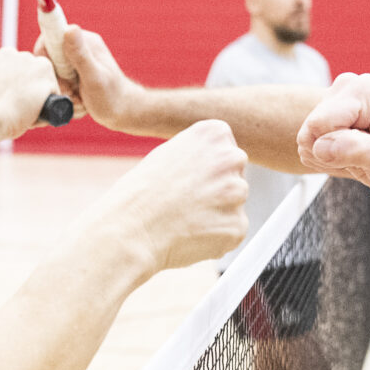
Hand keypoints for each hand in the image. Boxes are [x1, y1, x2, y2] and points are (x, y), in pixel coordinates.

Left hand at [0, 47, 60, 135]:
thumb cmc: (16, 119)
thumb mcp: (41, 112)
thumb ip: (45, 101)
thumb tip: (42, 103)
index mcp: (45, 67)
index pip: (45, 77)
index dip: (39, 90)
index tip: (32, 99)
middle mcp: (27, 56)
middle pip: (28, 68)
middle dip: (24, 79)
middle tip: (17, 97)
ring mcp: (6, 55)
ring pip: (11, 63)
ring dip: (9, 73)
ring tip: (3, 92)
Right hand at [36, 24, 139, 128]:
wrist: (125, 113)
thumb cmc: (112, 97)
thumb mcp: (93, 77)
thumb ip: (80, 54)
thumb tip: (69, 29)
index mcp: (86, 42)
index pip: (52, 37)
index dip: (46, 55)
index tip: (53, 75)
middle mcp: (81, 49)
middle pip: (51, 59)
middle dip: (57, 80)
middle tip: (72, 92)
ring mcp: (78, 63)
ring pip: (54, 75)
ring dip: (63, 92)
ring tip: (79, 100)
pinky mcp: (76, 76)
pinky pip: (60, 85)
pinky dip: (67, 97)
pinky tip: (80, 103)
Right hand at [86, 120, 248, 273]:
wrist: (131, 228)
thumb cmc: (139, 194)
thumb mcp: (169, 154)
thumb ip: (199, 156)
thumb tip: (214, 169)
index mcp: (214, 133)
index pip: (225, 152)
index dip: (205, 171)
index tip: (185, 181)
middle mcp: (232, 157)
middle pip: (235, 177)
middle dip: (217, 191)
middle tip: (185, 203)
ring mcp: (238, 193)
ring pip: (234, 205)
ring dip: (216, 214)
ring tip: (184, 219)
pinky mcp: (238, 225)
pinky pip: (232, 231)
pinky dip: (216, 237)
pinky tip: (190, 235)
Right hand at [298, 73, 369, 202]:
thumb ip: (354, 149)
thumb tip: (320, 147)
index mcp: (363, 90)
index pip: (319, 123)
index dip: (335, 148)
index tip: (366, 152)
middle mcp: (346, 90)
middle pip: (310, 130)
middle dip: (331, 152)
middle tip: (362, 156)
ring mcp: (334, 104)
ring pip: (306, 140)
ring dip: (329, 157)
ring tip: (358, 156)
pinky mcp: (327, 120)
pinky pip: (307, 146)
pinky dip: (326, 159)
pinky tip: (349, 156)